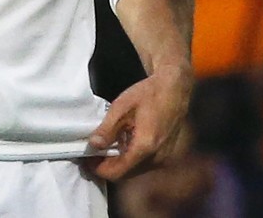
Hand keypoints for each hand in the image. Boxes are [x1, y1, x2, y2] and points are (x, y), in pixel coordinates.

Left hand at [84, 63, 193, 180]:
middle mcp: (157, 158)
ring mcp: (164, 158)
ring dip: (120, 162)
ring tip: (109, 144)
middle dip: (108, 166)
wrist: (174, 88)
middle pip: (125, 174)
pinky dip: (132, 157)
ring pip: (135, 170)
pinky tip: (126, 141)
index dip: (98, 168)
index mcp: (145, 147)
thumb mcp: (121, 107)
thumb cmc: (149, 93)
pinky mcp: (167, 155)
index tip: (88, 159)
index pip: (116, 172)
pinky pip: (145, 164)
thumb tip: (93, 145)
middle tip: (95, 152)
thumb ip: (107, 129)